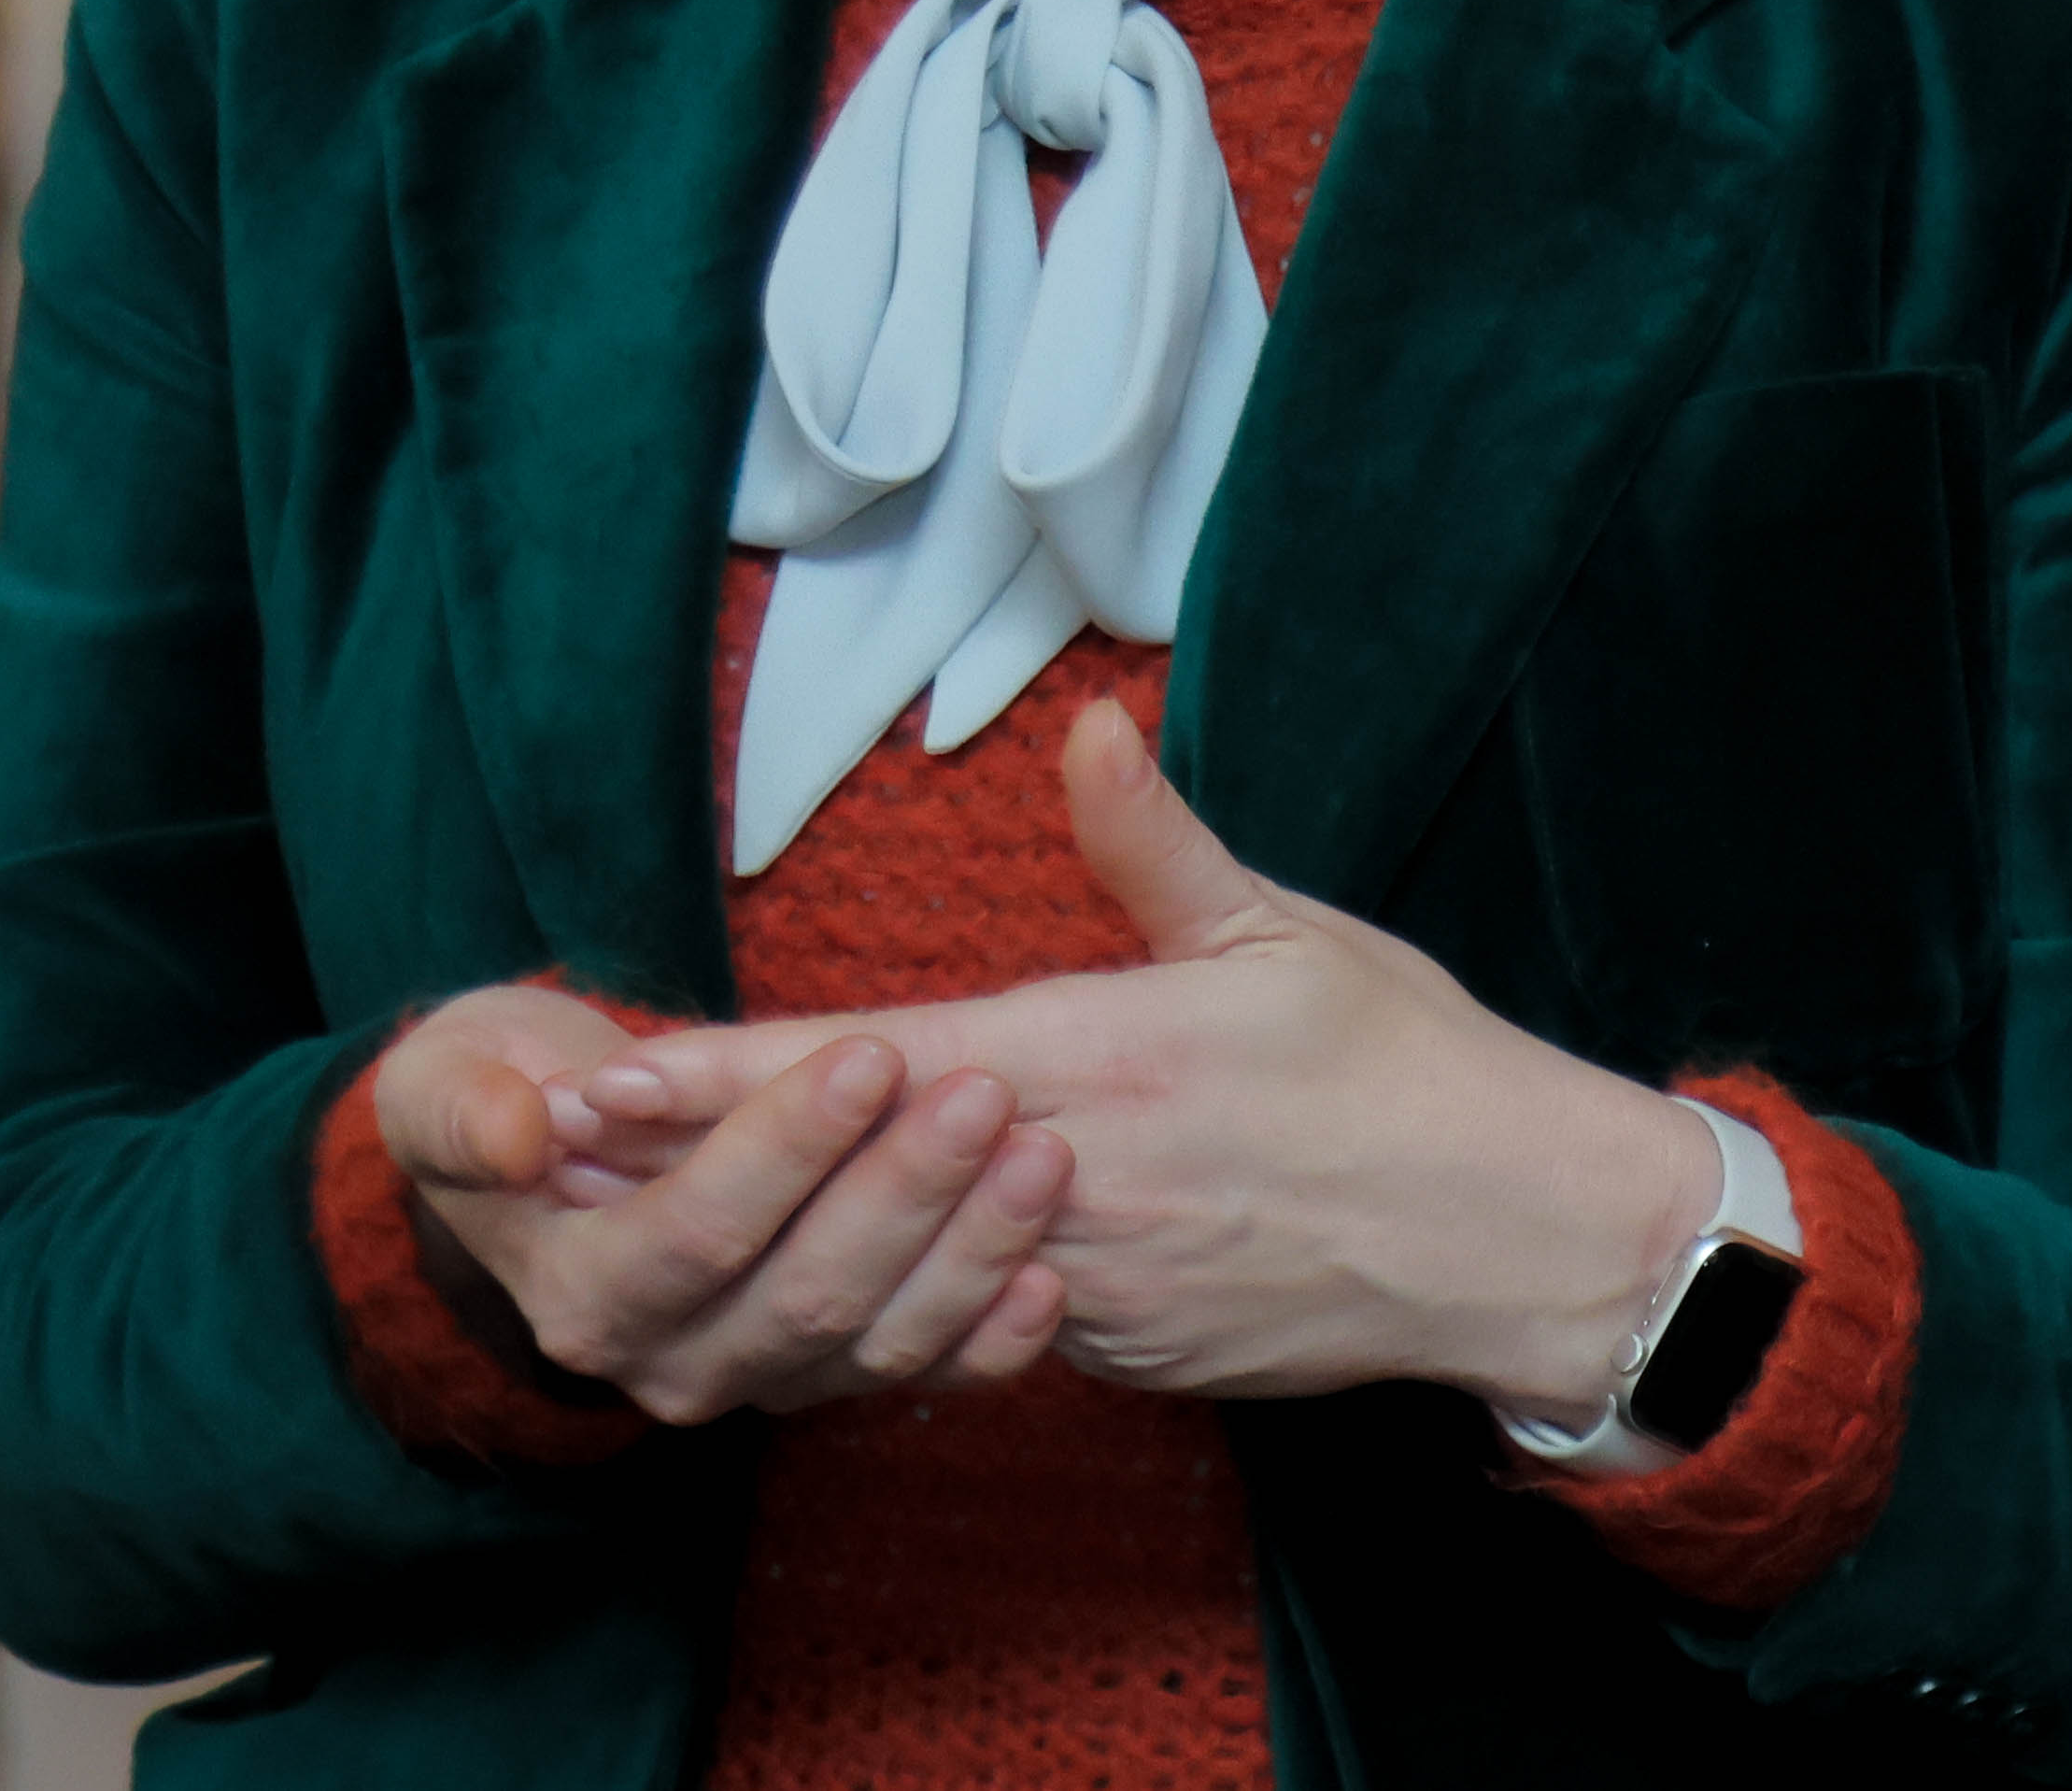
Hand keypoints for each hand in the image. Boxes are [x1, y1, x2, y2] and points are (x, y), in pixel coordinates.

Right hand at [371, 984, 1072, 1423]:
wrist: (554, 1152)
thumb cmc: (507, 1092)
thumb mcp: (450, 1083)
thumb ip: (465, 1108)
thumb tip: (522, 1131)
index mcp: (583, 1293)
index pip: (696, 1235)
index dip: (784, 1152)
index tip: (871, 1054)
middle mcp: (672, 1362)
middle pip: (804, 1294)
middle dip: (902, 1193)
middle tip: (986, 1093)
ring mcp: (763, 1379)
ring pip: (878, 1339)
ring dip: (969, 1253)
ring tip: (1042, 1157)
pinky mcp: (834, 1372)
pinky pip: (925, 1377)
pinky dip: (992, 1338)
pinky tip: (1052, 1279)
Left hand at [573, 702, 1715, 1422]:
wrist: (1515, 1239)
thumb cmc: (1407, 1069)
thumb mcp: (1286, 932)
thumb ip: (1155, 844)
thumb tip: (1090, 723)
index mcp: (1099, 1058)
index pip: (866, 1063)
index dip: (719, 1074)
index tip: (598, 1073)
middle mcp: (1071, 1179)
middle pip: (847, 1173)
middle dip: (696, 1161)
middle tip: (556, 1148)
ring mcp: (1093, 1281)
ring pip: (905, 1257)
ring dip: (777, 1232)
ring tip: (646, 1211)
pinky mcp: (1124, 1348)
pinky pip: (996, 1314)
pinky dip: (915, 1284)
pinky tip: (833, 1274)